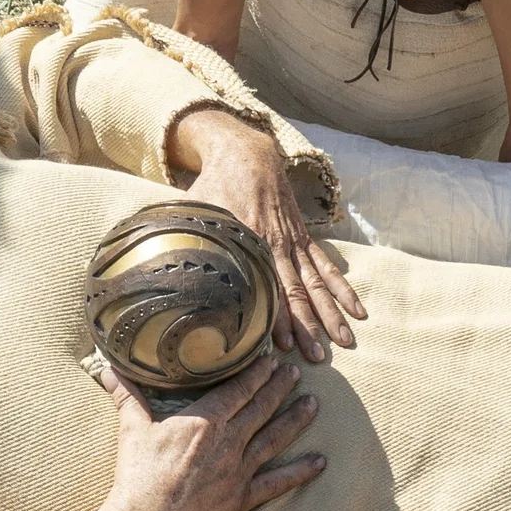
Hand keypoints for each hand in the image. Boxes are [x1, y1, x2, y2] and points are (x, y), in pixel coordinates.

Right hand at [91, 349, 324, 510]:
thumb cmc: (138, 474)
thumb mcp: (132, 428)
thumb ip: (127, 395)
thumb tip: (110, 367)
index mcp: (204, 420)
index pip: (238, 389)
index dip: (257, 372)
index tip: (271, 358)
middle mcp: (228, 441)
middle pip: (261, 407)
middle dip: (280, 387)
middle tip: (296, 372)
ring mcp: (238, 470)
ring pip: (275, 438)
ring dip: (296, 419)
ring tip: (314, 404)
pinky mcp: (242, 497)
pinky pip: (277, 483)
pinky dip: (300, 472)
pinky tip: (320, 462)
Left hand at [171, 107, 361, 359]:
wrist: (246, 153)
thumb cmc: (213, 185)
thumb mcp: (194, 210)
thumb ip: (181, 239)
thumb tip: (152, 266)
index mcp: (250, 241)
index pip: (266, 286)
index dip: (275, 316)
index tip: (280, 345)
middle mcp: (277, 245)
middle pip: (296, 291)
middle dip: (308, 326)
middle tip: (318, 357)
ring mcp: (294, 242)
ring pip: (316, 283)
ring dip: (330, 313)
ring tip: (344, 342)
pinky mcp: (303, 239)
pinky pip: (327, 268)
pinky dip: (342, 289)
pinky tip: (357, 310)